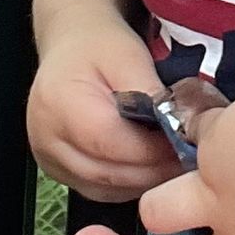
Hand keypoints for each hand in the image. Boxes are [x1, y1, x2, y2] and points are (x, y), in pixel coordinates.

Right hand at [27, 18, 181, 201]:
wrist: (71, 44)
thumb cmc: (99, 45)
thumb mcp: (128, 54)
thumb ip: (149, 92)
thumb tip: (175, 127)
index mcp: (59, 104)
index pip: (109, 142)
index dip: (151, 149)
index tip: (185, 144)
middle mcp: (46, 137)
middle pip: (107, 171)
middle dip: (153, 169)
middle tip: (188, 159)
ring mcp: (49, 159)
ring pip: (104, 188)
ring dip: (143, 181)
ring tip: (173, 162)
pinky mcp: (58, 171)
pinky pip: (99, 190)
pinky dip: (128, 183)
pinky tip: (149, 166)